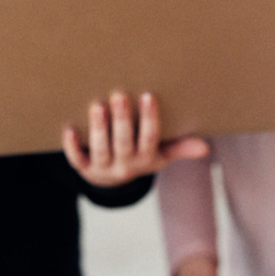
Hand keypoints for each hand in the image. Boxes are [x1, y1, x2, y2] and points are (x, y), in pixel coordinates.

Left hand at [63, 91, 209, 187]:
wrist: (113, 181)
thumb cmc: (140, 157)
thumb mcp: (161, 155)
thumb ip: (181, 148)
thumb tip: (205, 148)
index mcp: (146, 158)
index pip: (149, 138)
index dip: (149, 119)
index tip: (148, 96)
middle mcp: (125, 165)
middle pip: (123, 143)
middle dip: (121, 121)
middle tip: (119, 94)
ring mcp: (104, 168)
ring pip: (100, 151)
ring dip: (98, 130)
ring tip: (97, 106)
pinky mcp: (85, 168)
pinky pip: (77, 160)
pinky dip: (72, 147)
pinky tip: (69, 129)